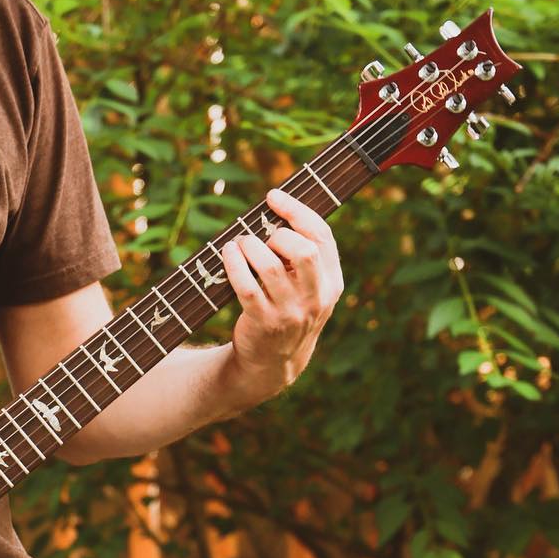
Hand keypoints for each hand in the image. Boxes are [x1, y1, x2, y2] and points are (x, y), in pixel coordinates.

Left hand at [220, 187, 343, 403]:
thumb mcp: (308, 287)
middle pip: (304, 251)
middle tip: (261, 237)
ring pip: (270, 266)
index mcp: (331, 282)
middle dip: (277, 234)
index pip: (322, 236)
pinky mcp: (263, 322)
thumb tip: (277, 208)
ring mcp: (290, 312)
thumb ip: (303, 255)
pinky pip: (247, 286)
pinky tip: (227, 254)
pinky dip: (234, 265)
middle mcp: (316, 297)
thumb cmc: (287, 310)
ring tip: (239, 244)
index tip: (274, 195)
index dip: (297, 210)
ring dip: (250, 247)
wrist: (274, 362)